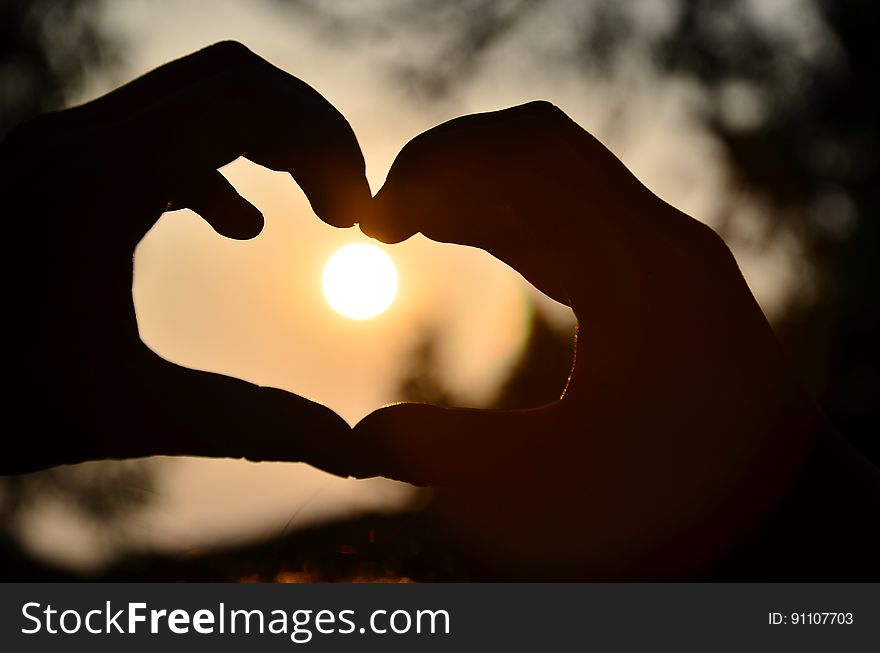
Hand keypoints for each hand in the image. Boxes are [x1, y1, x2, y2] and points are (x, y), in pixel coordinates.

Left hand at [1, 42, 370, 473]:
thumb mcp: (129, 414)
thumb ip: (252, 427)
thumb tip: (353, 453)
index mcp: (104, 179)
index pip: (251, 102)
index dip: (326, 146)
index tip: (360, 217)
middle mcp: (79, 139)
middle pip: (234, 79)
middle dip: (310, 134)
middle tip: (350, 206)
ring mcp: (61, 145)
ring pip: (198, 95)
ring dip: (270, 142)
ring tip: (317, 208)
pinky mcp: (55, 167)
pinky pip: (160, 131)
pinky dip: (220, 163)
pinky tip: (236, 226)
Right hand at [351, 102, 823, 577]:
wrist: (775, 512)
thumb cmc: (681, 506)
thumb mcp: (560, 487)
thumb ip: (454, 457)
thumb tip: (356, 441)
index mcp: (641, 268)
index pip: (532, 155)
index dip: (439, 164)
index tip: (374, 215)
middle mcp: (655, 239)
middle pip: (538, 146)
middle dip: (448, 165)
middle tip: (378, 215)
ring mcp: (655, 249)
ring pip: (548, 174)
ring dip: (470, 186)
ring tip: (399, 223)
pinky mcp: (646, 270)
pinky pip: (562, 209)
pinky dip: (498, 211)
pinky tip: (450, 233)